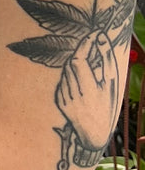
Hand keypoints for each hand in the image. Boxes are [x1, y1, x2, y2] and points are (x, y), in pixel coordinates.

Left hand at [57, 29, 122, 154]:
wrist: (92, 134)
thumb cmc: (107, 105)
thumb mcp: (111, 84)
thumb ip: (106, 59)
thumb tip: (100, 36)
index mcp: (90, 92)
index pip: (79, 60)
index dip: (84, 45)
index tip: (93, 35)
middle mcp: (74, 96)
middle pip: (71, 63)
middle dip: (81, 54)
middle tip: (90, 50)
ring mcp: (63, 99)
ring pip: (65, 71)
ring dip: (75, 66)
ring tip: (87, 73)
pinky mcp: (58, 101)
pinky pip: (62, 81)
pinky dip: (69, 78)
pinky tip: (79, 86)